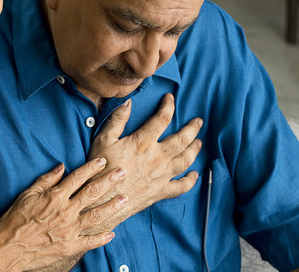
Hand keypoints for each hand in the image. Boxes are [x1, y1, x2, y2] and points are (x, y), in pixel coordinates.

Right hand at [0, 158, 128, 271]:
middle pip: (92, 193)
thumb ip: (46, 180)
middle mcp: (66, 211)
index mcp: (55, 197)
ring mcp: (70, 230)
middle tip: (122, 173)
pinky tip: (112, 233)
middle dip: (109, 181)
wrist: (8, 248)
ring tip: (124, 199)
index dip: (92, 167)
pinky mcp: (69, 246)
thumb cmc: (14, 221)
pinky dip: (102, 238)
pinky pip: (90, 241)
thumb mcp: (26, 195)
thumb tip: (61, 167)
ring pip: (97, 215)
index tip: (103, 161)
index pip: (78, 177)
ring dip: (112, 206)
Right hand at [87, 94, 201, 230]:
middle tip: (198, 121)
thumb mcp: (103, 140)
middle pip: (182, 140)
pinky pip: (181, 186)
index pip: (162, 119)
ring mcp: (161, 176)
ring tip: (199, 142)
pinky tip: (194, 174)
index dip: (168, 106)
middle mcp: (157, 158)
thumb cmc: (100, 170)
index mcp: (142, 143)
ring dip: (194, 150)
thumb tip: (128, 102)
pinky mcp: (160, 192)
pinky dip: (191, 180)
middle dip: (192, 128)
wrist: (101, 201)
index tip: (170, 99)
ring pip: (185, 160)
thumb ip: (117, 120)